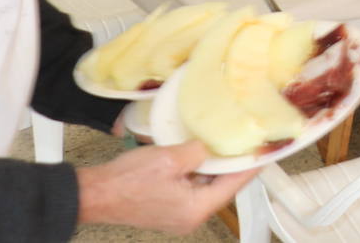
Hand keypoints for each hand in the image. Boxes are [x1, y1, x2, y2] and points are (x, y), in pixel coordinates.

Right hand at [76, 140, 255, 233]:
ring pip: (206, 186)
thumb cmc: (126, 182)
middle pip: (221, 187)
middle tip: (245, 142)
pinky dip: (196, 171)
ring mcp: (178, 214)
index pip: (234, 185)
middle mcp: (190, 217)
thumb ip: (199, 152)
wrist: (94, 193)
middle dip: (231, 164)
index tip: (265, 152)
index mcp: (196, 209)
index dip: (250, 165)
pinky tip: (196, 154)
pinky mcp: (167, 207)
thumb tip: (210, 147)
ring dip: (211, 166)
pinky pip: (190, 187)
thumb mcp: (171, 158)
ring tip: (221, 144)